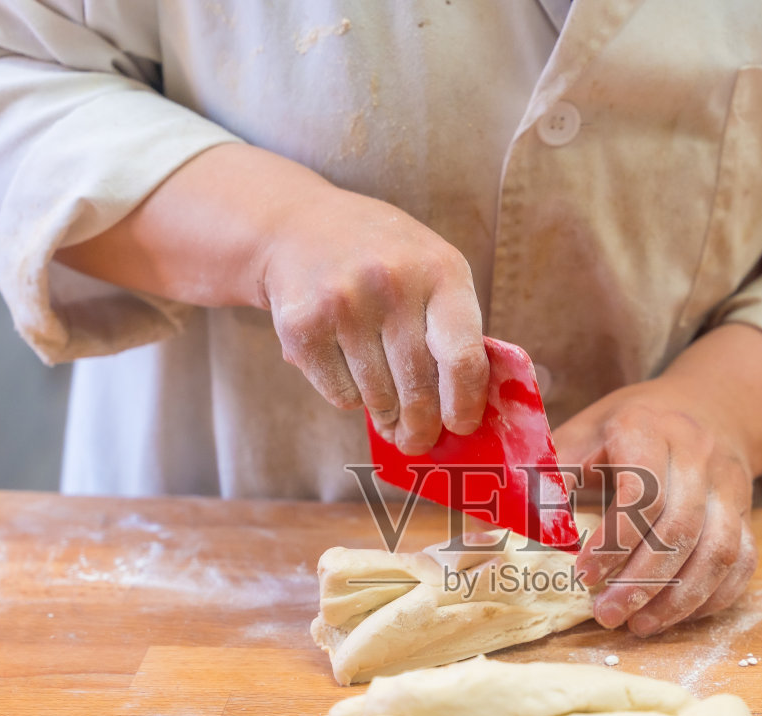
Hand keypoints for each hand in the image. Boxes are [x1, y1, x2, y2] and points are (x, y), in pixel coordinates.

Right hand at [259, 183, 488, 453]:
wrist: (297, 227)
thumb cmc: (381, 259)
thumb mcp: (430, 270)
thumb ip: (454, 329)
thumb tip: (464, 411)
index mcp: (441, 271)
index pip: (463, 359)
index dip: (464, 404)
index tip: (460, 426)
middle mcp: (393, 284)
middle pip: (418, 388)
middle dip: (420, 426)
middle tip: (417, 442)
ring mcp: (344, 304)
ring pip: (378, 397)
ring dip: (385, 413)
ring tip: (385, 408)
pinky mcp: (302, 326)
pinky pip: (341, 394)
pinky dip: (350, 397)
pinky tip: (349, 370)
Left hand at [555, 380, 757, 635]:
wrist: (707, 406)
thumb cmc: (629, 427)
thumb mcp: (585, 432)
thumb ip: (550, 473)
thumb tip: (496, 522)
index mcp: (649, 429)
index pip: (643, 493)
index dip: (613, 542)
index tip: (582, 574)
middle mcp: (699, 456)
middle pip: (681, 529)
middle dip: (641, 581)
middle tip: (605, 614)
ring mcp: (731, 486)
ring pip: (718, 552)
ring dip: (678, 599)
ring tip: (640, 626)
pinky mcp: (748, 513)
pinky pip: (742, 563)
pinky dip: (712, 597)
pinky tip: (677, 615)